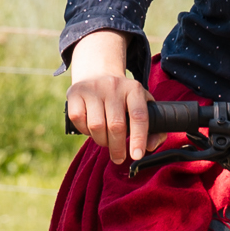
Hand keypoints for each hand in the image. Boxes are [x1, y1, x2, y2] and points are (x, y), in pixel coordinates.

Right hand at [64, 30, 153, 162]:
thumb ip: (154, 128)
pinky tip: (91, 129)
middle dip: (117, 147)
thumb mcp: (142, 105)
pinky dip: (84, 131)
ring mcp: (93, 88)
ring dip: (101, 140)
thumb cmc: (123, 98)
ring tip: (105, 141)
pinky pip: (78, 120)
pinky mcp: (75, 93)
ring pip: (96, 126)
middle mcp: (114, 86)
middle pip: (116, 125)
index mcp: (134, 89)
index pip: (139, 116)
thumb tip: (150, 147)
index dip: (138, 138)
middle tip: (118, 157)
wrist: (98, 73)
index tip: (136, 156)